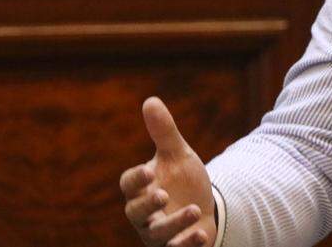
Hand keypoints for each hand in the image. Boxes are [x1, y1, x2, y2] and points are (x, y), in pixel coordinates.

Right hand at [120, 97, 216, 246]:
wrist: (202, 207)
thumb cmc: (182, 180)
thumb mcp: (178, 155)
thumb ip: (164, 132)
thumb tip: (151, 100)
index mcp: (141, 188)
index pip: (129, 184)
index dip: (136, 178)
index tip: (149, 170)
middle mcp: (144, 213)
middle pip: (135, 212)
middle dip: (148, 204)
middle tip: (163, 194)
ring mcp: (157, 233)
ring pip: (156, 233)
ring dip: (174, 224)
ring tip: (193, 210)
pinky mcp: (174, 246)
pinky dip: (186, 244)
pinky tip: (201, 234)